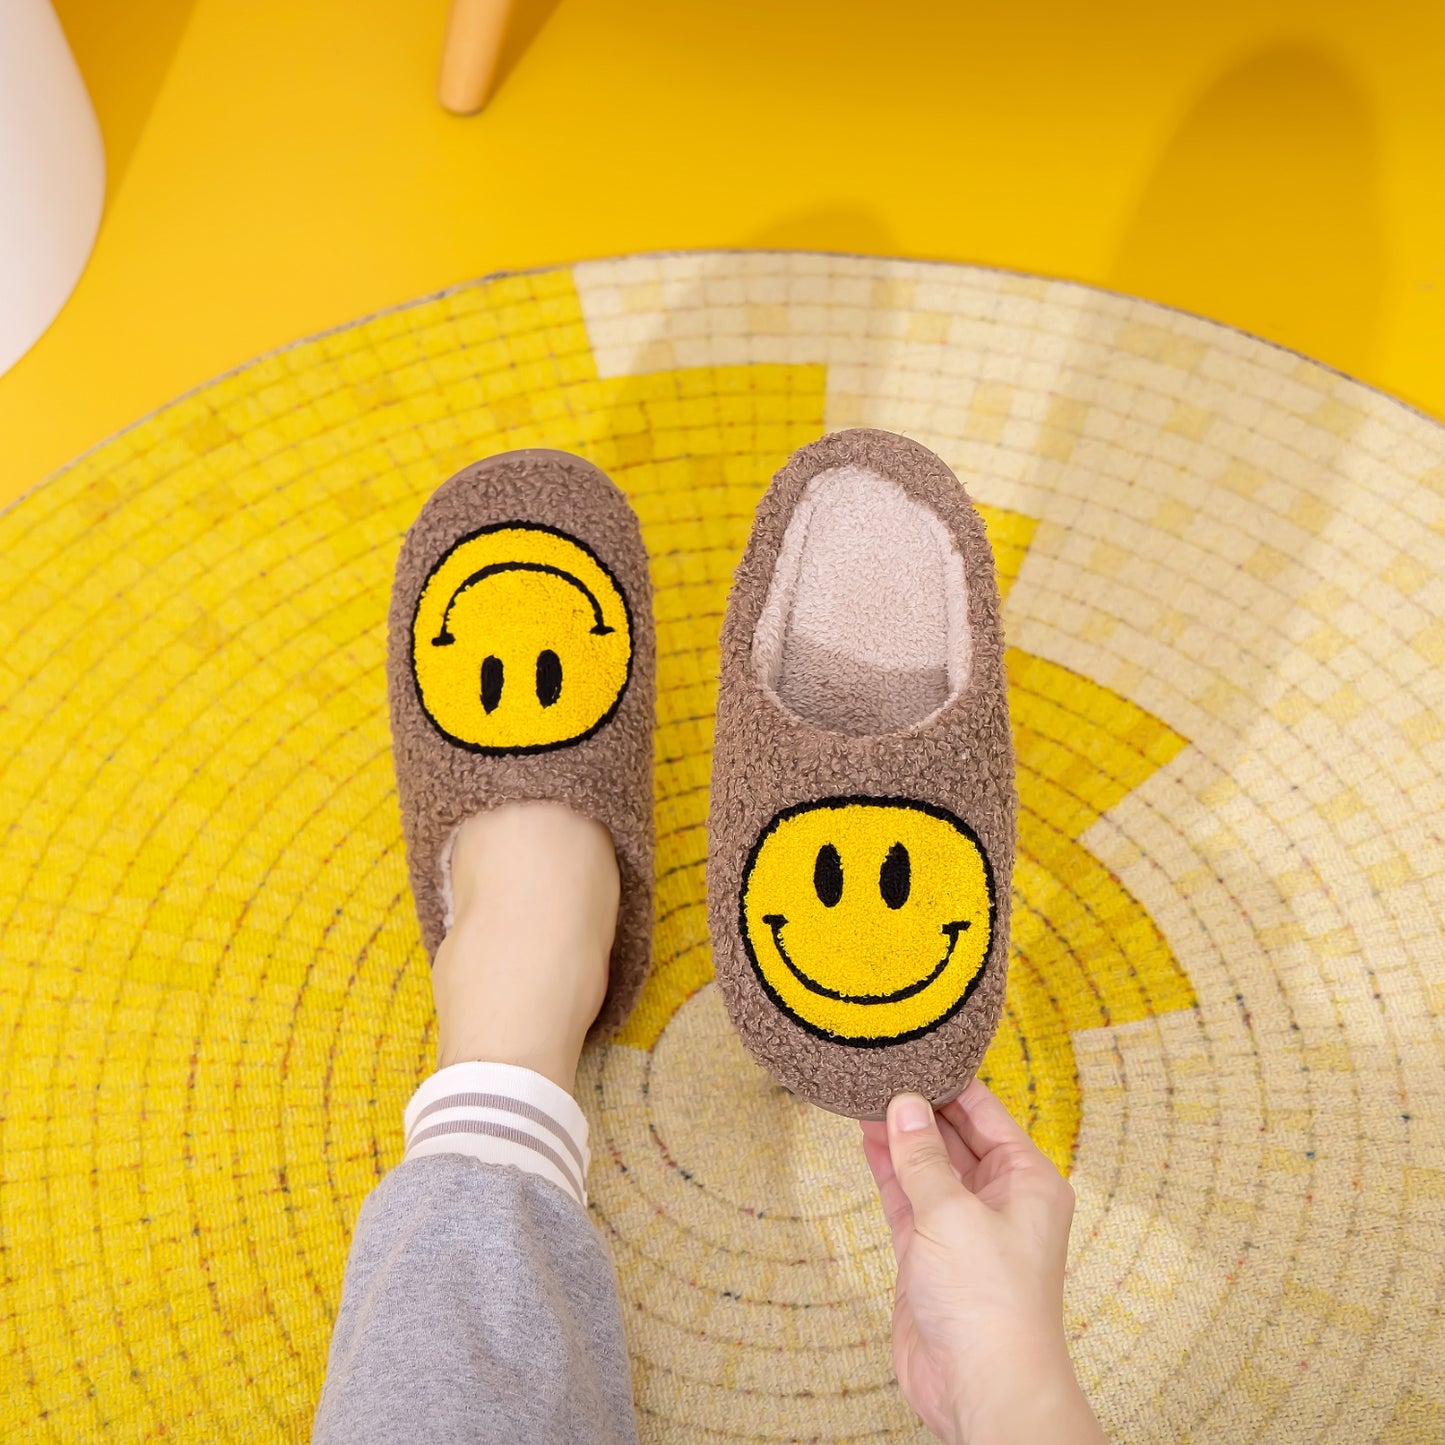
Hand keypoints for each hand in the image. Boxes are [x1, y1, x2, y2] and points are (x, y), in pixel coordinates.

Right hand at [860, 1080, 1105, 1444]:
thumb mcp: (952, 1213)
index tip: (912, 1048)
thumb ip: (923, 1156)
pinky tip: (867, 1137)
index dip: (948, 1080)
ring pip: (927, 1165)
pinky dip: (888, 1169)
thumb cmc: (990, 1303)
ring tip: (862, 1093)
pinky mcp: (930, 1253)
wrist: (982, 1387)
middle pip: (955, 1134)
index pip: (985, 1112)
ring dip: (898, 1135)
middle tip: (878, 1067)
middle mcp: (999, 1199)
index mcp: (1027, 1180)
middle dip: (918, 1105)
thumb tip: (903, 1103)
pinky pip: (908, 1197)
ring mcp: (962, 1226)